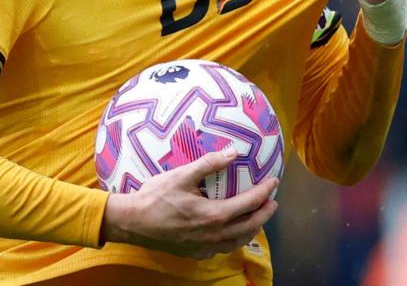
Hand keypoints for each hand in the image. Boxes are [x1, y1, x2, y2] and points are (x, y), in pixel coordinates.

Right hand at [100, 147, 278, 258]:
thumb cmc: (155, 197)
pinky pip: (223, 248)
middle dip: (265, 213)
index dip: (265, 192)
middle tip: (273, 202)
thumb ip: (209, 163)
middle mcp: (214, 235)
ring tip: (258, 217)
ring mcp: (205, 247)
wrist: (133, 223)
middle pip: (250, 226)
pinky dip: (234, 239)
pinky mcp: (195, 252)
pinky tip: (232, 232)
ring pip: (238, 241)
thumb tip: (233, 152)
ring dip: (252, 228)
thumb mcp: (182, 175)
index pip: (249, 204)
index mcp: (214, 215)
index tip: (274, 182)